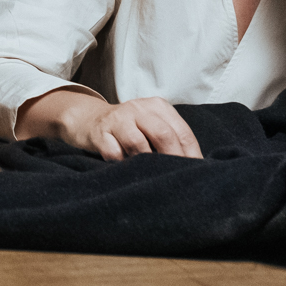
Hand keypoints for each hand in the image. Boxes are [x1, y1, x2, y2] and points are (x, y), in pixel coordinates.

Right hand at [46, 92, 201, 160]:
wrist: (90, 120)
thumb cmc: (130, 129)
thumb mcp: (152, 125)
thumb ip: (172, 139)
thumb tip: (195, 167)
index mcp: (158, 106)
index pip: (182, 132)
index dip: (191, 156)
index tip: (194, 174)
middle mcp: (138, 108)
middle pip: (163, 135)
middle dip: (172, 160)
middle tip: (174, 179)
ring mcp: (117, 119)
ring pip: (138, 144)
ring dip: (144, 162)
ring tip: (146, 172)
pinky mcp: (99, 132)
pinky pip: (114, 153)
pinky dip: (121, 163)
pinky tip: (124, 167)